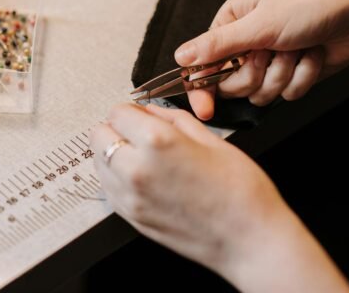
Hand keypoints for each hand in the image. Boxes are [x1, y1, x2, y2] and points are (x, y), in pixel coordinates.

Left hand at [90, 103, 348, 291]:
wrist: (249, 239)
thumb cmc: (240, 189)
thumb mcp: (211, 139)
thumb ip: (173, 119)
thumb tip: (152, 112)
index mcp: (158, 142)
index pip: (118, 113)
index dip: (130, 110)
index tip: (140, 114)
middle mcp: (136, 170)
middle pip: (99, 136)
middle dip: (116, 128)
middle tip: (137, 132)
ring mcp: (130, 198)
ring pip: (98, 162)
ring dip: (113, 152)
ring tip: (140, 154)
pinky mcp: (131, 218)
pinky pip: (108, 187)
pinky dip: (116, 175)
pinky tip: (141, 175)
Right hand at [175, 0, 348, 119]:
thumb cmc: (314, 3)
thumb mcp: (261, 23)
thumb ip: (218, 44)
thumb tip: (181, 56)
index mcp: (231, 24)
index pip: (203, 64)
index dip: (200, 88)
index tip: (204, 109)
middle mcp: (246, 44)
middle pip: (230, 84)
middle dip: (254, 74)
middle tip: (268, 53)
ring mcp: (268, 61)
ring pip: (258, 93)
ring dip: (282, 74)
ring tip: (295, 49)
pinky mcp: (288, 75)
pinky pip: (284, 95)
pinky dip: (300, 78)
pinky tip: (310, 55)